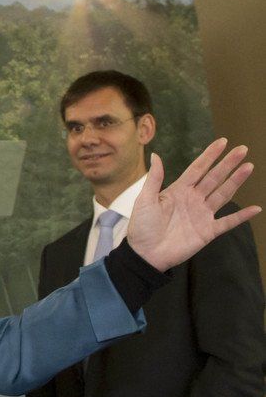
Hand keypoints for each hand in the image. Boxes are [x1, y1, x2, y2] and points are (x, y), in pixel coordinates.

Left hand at [128, 138, 259, 271]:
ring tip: (248, 167)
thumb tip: (156, 155)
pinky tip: (255, 208)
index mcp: (178, 191)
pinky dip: (241, 216)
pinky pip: (228, 222)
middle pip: (214, 178)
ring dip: (236, 182)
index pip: (197, 169)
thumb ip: (154, 179)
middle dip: (228, 164)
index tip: (223, 142)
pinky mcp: (207, 231)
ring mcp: (202, 215)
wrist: (145, 254)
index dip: (209, 156)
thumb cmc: (141, 227)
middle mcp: (193, 200)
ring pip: (223, 195)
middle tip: (242, 149)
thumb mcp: (145, 200)